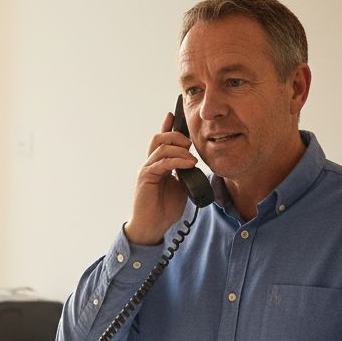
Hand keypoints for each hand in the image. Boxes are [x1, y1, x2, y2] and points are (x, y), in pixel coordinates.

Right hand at [125, 112, 199, 244]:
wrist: (153, 227)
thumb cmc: (165, 209)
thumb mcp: (182, 187)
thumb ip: (185, 173)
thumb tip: (195, 163)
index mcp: (159, 165)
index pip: (162, 141)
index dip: (167, 126)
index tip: (173, 113)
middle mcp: (151, 164)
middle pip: (160, 138)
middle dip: (176, 135)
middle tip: (190, 143)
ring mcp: (147, 169)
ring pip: (161, 147)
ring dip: (179, 149)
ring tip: (192, 159)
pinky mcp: (146, 177)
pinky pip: (162, 162)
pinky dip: (176, 161)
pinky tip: (188, 165)